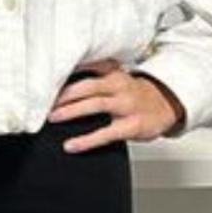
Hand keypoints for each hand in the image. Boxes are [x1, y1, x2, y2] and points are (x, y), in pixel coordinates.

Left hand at [48, 60, 185, 153]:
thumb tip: (63, 78)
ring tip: (53, 117)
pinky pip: (105, 134)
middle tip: (44, 100)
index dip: (67, 70)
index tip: (47, 75)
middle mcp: (120, 86)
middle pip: (87, 86)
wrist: (166, 104)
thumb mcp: (118, 77)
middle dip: (64, 93)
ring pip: (95, 105)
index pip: (88, 67)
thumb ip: (96, 75)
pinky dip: (86, 140)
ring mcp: (126, 106)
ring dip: (71, 111)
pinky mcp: (131, 126)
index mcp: (114, 73)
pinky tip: (71, 145)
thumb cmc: (135, 93)